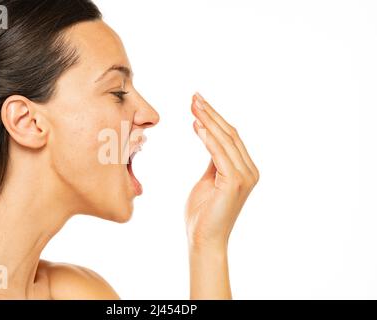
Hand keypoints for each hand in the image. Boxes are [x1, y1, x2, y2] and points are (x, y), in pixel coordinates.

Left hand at [185, 93, 258, 249]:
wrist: (203, 239)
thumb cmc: (203, 213)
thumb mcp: (209, 179)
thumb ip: (214, 160)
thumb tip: (208, 138)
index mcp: (245, 169)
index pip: (230, 137)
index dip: (215, 118)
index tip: (198, 102)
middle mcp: (249, 171)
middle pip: (230, 134)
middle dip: (211, 114)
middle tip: (194, 97)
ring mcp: (244, 177)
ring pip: (225, 140)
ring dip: (208, 121)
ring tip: (193, 105)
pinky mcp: (234, 183)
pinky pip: (219, 154)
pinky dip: (207, 138)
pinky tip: (196, 124)